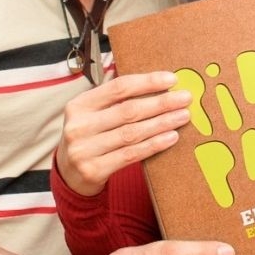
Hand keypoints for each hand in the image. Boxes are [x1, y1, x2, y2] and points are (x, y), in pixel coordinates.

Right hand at [57, 71, 191, 196]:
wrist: (70, 175)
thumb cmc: (91, 137)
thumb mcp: (93, 114)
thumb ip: (115, 99)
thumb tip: (157, 82)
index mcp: (79, 105)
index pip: (118, 88)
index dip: (146, 82)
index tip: (171, 79)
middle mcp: (78, 126)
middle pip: (128, 111)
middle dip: (160, 103)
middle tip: (185, 98)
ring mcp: (83, 150)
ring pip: (132, 133)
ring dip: (162, 123)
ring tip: (183, 116)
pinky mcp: (93, 170)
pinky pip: (130, 155)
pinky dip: (153, 145)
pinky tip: (171, 137)